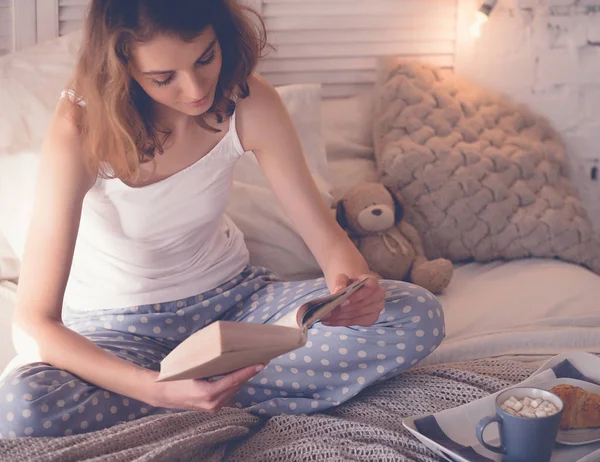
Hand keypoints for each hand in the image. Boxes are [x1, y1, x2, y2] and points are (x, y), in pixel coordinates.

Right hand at [148, 365, 263, 412]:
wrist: (163, 394)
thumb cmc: (176, 377)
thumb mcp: (192, 368)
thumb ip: (209, 363)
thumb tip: (224, 349)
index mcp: (208, 393)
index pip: (233, 380)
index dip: (248, 371)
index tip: (260, 363)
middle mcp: (213, 403)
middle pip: (237, 385)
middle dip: (248, 373)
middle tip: (259, 359)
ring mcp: (213, 408)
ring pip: (234, 390)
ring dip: (242, 378)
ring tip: (251, 364)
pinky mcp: (213, 408)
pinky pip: (228, 394)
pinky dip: (234, 384)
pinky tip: (238, 373)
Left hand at [322, 273, 384, 326]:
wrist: (353, 289)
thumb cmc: (348, 283)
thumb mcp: (342, 279)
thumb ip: (340, 283)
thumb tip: (337, 292)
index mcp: (373, 281)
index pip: (368, 288)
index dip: (356, 296)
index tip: (342, 302)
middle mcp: (378, 295)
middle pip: (361, 304)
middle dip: (343, 309)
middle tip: (327, 311)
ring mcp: (376, 308)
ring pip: (357, 315)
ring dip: (340, 317)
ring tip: (325, 317)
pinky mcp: (371, 318)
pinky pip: (356, 322)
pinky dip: (341, 322)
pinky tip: (330, 322)